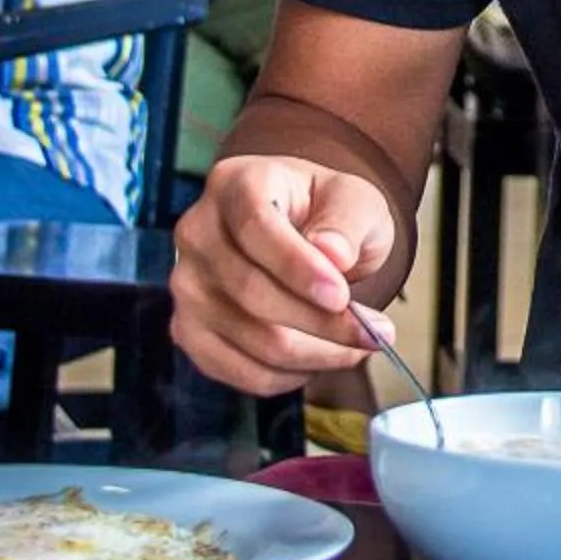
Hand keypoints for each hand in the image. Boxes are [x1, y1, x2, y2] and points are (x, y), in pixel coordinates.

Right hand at [169, 153, 404, 394]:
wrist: (304, 233)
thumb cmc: (326, 213)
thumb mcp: (354, 200)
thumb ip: (347, 221)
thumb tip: (332, 254)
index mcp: (235, 183)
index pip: (254, 227)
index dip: (297, 267)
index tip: (342, 296)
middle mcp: (197, 231)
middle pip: (251, 292)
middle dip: (321, 323)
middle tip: (374, 332)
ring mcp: (186, 284)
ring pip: (249, 338)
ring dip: (314, 354)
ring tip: (358, 346)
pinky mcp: (188, 329)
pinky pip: (236, 370)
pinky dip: (285, 376)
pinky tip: (319, 360)